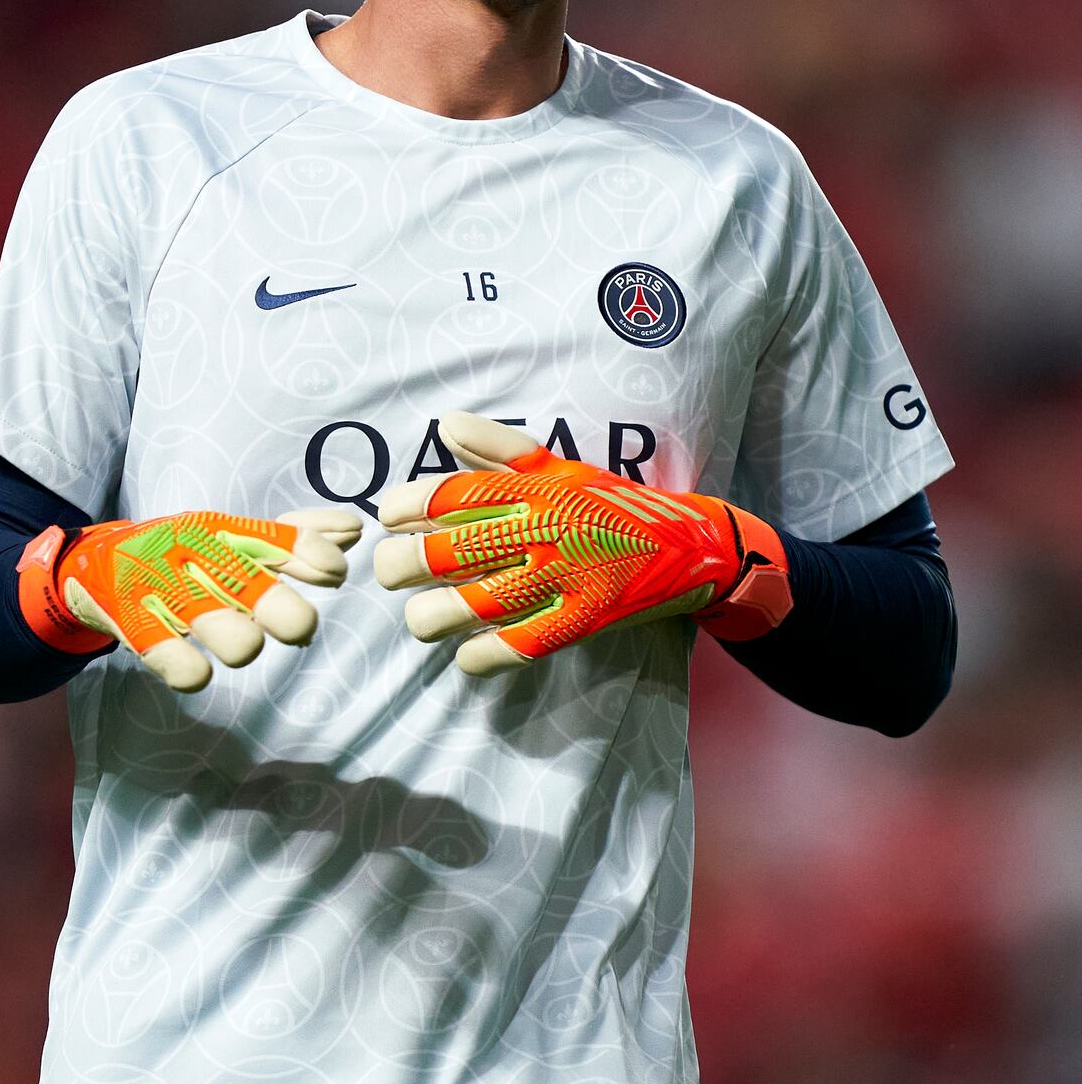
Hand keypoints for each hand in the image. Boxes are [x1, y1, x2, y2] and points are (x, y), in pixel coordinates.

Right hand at [17, 506, 361, 690]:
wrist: (95, 563)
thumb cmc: (185, 554)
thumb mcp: (235, 538)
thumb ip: (295, 536)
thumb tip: (354, 530)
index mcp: (222, 531)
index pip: (276, 537)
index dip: (309, 554)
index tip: (334, 573)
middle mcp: (193, 554)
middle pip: (247, 580)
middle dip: (283, 609)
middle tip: (298, 627)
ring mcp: (160, 589)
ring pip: (213, 621)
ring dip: (238, 639)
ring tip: (243, 645)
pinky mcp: (131, 624)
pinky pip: (165, 654)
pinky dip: (187, 667)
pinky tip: (199, 672)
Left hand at [373, 412, 789, 674]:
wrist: (692, 545)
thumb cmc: (612, 503)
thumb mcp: (561, 467)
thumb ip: (500, 450)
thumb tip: (445, 426)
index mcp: (537, 488)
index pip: (453, 493)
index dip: (407, 506)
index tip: (390, 516)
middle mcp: (547, 529)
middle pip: (450, 552)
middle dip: (402, 566)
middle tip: (392, 570)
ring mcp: (566, 578)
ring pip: (473, 605)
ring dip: (431, 617)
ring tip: (423, 617)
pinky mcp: (584, 621)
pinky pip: (517, 647)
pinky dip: (480, 657)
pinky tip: (468, 653)